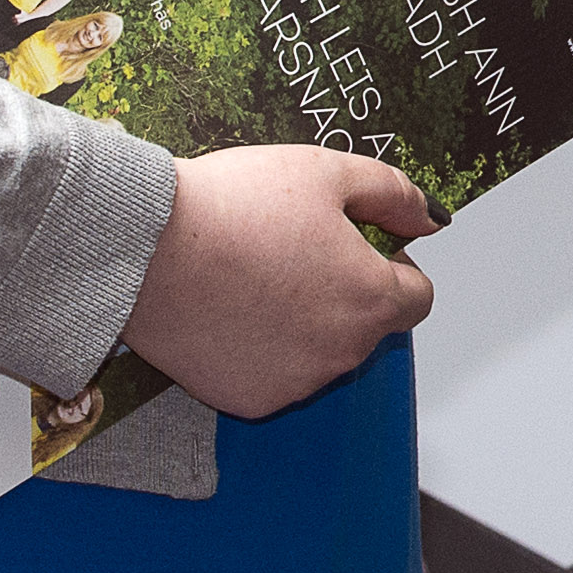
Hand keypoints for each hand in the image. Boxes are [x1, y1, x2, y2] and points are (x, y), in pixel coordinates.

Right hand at [117, 144, 438, 420]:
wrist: (143, 248)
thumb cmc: (231, 208)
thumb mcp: (328, 172)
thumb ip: (393, 195)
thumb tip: (429, 217)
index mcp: (372, 299)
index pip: (418, 296)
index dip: (392, 264)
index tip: (355, 243)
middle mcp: (341, 352)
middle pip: (368, 324)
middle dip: (346, 290)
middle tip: (294, 250)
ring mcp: (294, 383)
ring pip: (321, 351)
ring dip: (305, 322)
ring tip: (254, 276)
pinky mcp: (248, 400)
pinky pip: (275, 374)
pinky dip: (262, 349)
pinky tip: (230, 310)